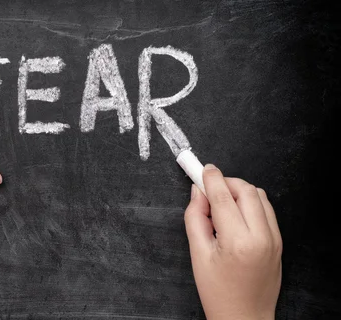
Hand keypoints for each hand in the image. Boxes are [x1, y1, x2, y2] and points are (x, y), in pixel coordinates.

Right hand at [184, 164, 281, 319]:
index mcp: (238, 242)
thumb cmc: (218, 292)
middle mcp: (261, 237)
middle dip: (226, 182)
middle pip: (246, 190)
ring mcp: (274, 239)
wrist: (244, 317)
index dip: (211, 178)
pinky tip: (235, 214)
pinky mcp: (279, 241)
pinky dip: (250, 203)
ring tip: (221, 204)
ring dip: (239, 191)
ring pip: (259, 196)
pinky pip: (266, 209)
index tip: (201, 169)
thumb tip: (197, 192)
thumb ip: (195, 218)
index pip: (224, 196)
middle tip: (208, 189)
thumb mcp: (197, 254)